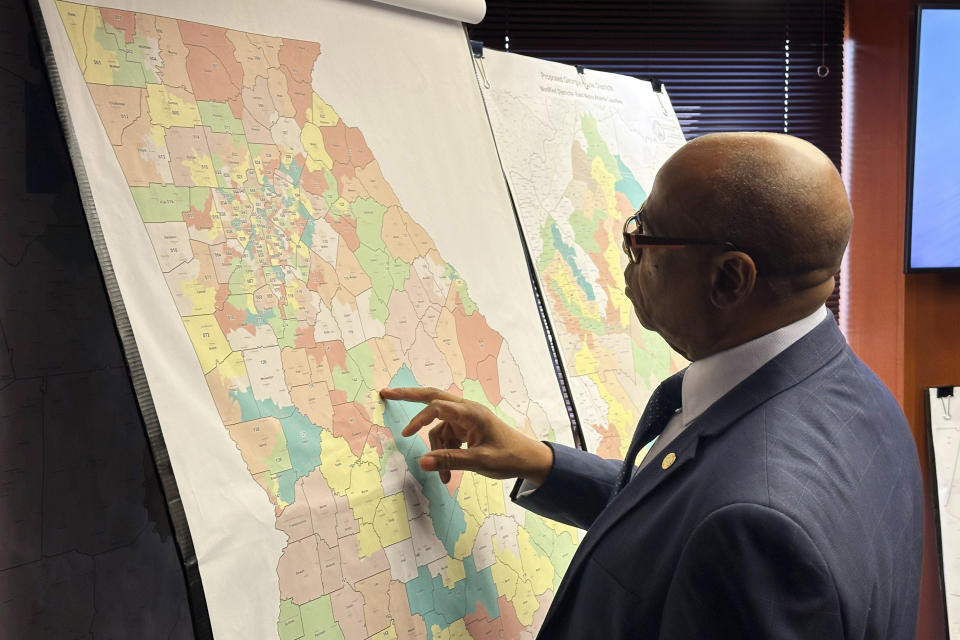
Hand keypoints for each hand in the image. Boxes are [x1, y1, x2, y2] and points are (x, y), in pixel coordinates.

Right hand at [379, 386, 553, 484]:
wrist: (529, 460)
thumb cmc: (509, 457)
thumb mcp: (479, 461)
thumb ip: (449, 461)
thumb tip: (421, 462)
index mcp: (471, 412)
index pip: (438, 406)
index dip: (419, 418)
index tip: (407, 434)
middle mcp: (466, 411)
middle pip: (433, 398)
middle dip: (409, 396)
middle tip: (386, 392)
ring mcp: (466, 420)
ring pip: (439, 430)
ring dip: (437, 452)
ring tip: (446, 479)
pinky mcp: (466, 429)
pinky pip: (447, 438)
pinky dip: (444, 454)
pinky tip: (449, 474)